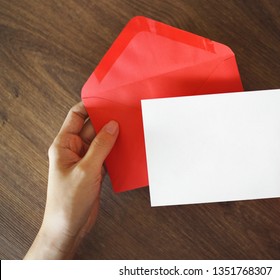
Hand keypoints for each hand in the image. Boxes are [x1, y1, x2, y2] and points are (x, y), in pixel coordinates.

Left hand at [25, 102, 118, 258]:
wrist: (69, 226)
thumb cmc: (68, 201)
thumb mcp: (86, 170)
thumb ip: (101, 146)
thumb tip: (112, 126)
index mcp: (64, 145)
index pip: (76, 117)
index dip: (89, 107)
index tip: (106, 100)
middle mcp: (74, 151)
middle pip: (92, 129)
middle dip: (107, 122)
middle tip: (125, 115)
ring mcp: (85, 161)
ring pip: (102, 143)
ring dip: (114, 138)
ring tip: (130, 130)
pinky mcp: (95, 172)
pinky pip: (107, 156)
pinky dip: (117, 153)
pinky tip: (128, 150)